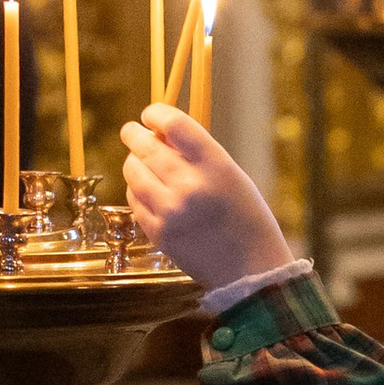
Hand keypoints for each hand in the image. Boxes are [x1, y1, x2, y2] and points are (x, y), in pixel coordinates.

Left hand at [118, 105, 291, 290]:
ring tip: (140, 162)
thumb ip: (198, 154)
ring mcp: (171, 211)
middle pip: (146, 146)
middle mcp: (190, 186)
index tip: (150, 114)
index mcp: (215, 166)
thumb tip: (158, 133)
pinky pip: (134, 200)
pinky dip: (137, 191)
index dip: (156, 114)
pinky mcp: (159, 233)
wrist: (252, 271)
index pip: (174, 124)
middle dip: (134, 134)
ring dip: (133, 162)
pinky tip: (148, 191)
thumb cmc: (246, 219)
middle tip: (131, 132)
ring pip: (133, 172)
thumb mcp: (232, 176)